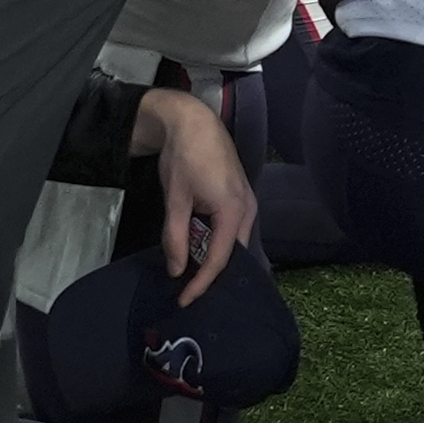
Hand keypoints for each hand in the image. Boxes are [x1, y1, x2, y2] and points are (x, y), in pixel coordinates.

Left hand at [130, 84, 255, 301]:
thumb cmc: (184, 157)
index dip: (201, 283)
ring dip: (213, 258)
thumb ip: (176, 237)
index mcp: (233, 211)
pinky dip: (216, 243)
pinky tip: (200, 250)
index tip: (184, 300)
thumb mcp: (175, 199)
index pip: (219, 259)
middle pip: (232, 254)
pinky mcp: (240, 198)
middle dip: (212, 275)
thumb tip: (176, 270)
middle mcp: (248, 210)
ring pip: (233, 243)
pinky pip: (232, 230)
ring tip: (192, 276)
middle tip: (188, 293)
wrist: (193, 122)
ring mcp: (247, 203)